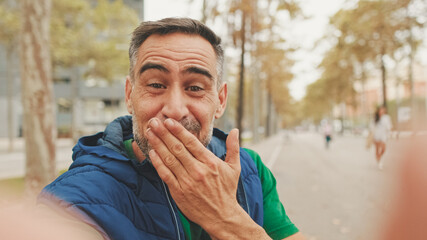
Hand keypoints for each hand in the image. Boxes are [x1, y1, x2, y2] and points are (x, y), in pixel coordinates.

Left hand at [146, 117, 242, 232]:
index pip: (191, 143)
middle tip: (154, 122)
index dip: (178, 131)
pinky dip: (158, 163)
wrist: (221, 216)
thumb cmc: (227, 190)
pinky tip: (152, 152)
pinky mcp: (178, 192)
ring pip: (169, 159)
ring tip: (150, 132)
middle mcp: (198, 170)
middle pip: (178, 148)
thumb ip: (233, 148)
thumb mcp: (234, 168)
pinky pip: (165, 174)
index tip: (169, 121)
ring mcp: (187, 181)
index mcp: (210, 162)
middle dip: (164, 133)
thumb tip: (234, 130)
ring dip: (158, 144)